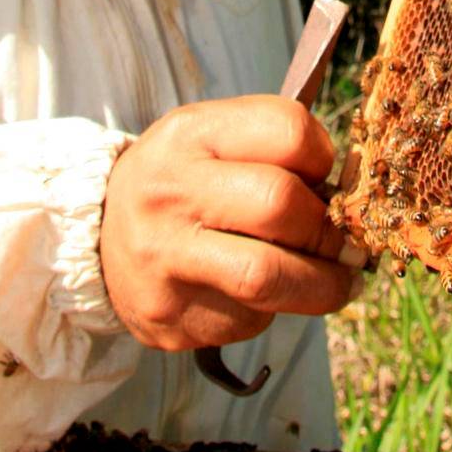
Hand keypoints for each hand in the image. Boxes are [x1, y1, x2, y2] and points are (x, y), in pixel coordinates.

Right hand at [99, 96, 363, 351]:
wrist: (97, 235)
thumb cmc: (182, 179)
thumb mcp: (215, 138)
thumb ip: (279, 151)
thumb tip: (354, 196)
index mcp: (191, 134)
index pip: (288, 130)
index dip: (324, 156)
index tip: (326, 176)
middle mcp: (170, 192)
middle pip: (280, 206)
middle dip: (329, 230)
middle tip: (343, 241)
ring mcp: (164, 259)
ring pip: (268, 278)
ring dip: (322, 287)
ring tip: (339, 282)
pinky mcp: (168, 317)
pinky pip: (245, 320)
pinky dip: (271, 311)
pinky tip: (262, 295)